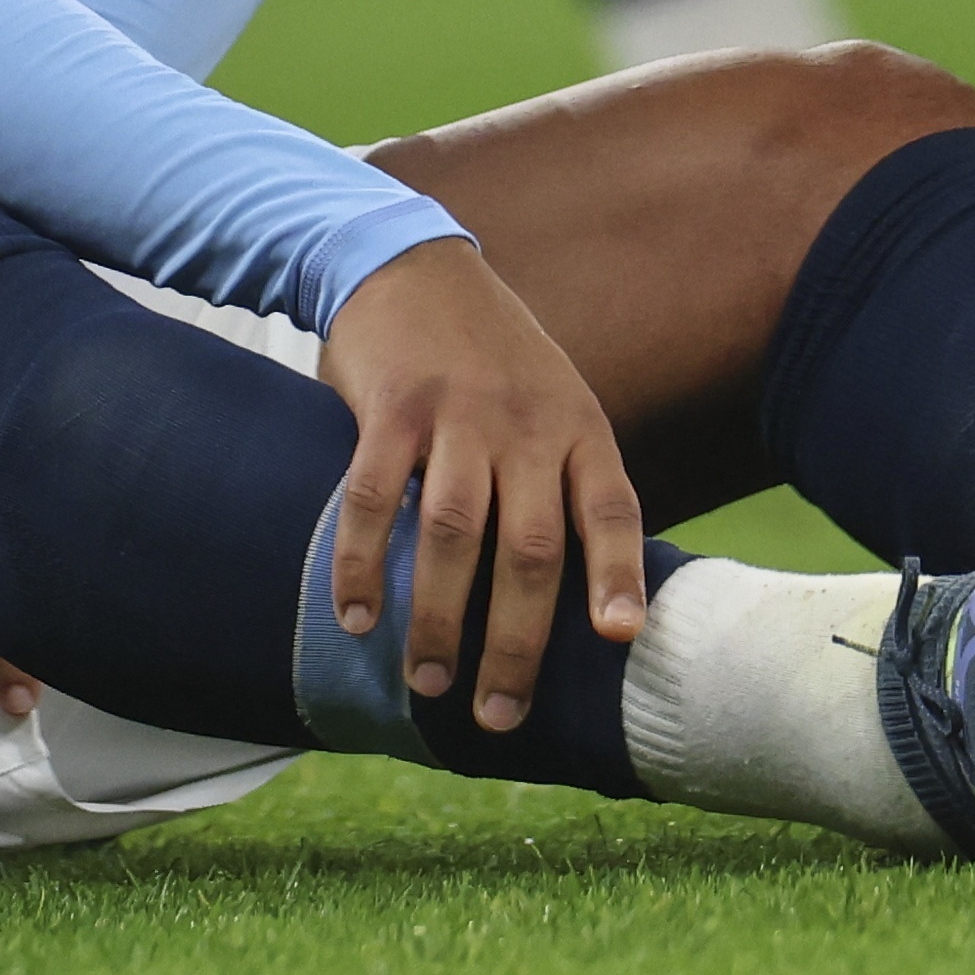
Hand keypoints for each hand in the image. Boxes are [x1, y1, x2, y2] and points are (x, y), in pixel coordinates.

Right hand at [316, 235, 643, 733]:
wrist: (411, 261)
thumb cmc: (490, 357)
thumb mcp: (552, 400)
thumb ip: (562, 480)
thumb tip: (584, 597)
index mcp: (577, 427)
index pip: (612, 510)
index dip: (618, 575)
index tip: (617, 637)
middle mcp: (525, 424)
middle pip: (530, 548)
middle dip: (515, 641)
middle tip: (497, 713)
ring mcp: (456, 414)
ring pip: (454, 533)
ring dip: (439, 618)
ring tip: (427, 682)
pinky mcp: (391, 406)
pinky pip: (373, 497)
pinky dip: (361, 562)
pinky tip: (356, 615)